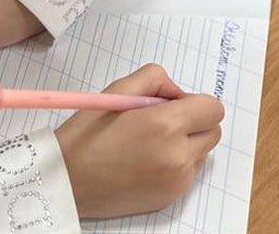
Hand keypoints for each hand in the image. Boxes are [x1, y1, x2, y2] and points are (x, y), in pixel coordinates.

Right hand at [55, 64, 223, 218]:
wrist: (65, 183)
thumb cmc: (88, 134)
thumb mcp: (119, 89)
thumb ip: (157, 79)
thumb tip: (178, 93)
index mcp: (166, 125)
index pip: (213, 108)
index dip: (194, 103)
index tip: (171, 106)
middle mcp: (178, 156)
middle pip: (213, 130)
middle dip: (194, 122)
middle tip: (162, 123)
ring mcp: (176, 181)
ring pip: (202, 152)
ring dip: (187, 144)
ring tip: (151, 144)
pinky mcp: (169, 198)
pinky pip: (189, 173)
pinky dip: (177, 165)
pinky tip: (148, 162)